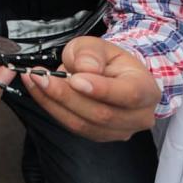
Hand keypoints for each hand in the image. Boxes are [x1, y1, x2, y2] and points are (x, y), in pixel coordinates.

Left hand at [22, 36, 160, 141]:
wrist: (110, 75)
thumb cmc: (106, 60)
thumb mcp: (98, 45)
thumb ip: (91, 53)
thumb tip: (85, 69)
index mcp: (147, 90)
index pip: (129, 94)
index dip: (101, 89)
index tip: (74, 79)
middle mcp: (138, 116)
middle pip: (101, 113)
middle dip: (66, 95)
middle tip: (40, 76)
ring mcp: (119, 131)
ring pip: (83, 124)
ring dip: (54, 102)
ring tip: (34, 80)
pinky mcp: (98, 136)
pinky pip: (72, 127)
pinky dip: (52, 109)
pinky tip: (38, 91)